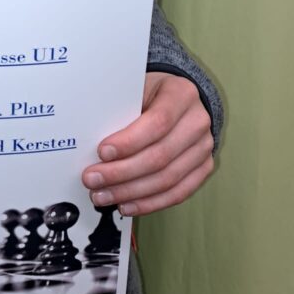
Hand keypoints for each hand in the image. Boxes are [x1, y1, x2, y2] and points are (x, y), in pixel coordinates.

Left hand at [81, 72, 213, 215]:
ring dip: (131, 192)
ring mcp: (204, 148)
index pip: (158, 122)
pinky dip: (149, 203)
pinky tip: (126, 205)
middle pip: (161, 156)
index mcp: (181, 94)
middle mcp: (198, 122)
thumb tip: (89, 138)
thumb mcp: (136, 88)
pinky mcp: (204, 168)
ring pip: (168, 179)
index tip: (101, 152)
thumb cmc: (151, 93)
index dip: (129, 141)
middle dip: (122, 172)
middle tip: (92, 179)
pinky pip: (178, 193)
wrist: (180, 99)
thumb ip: (121, 108)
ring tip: (102, 195)